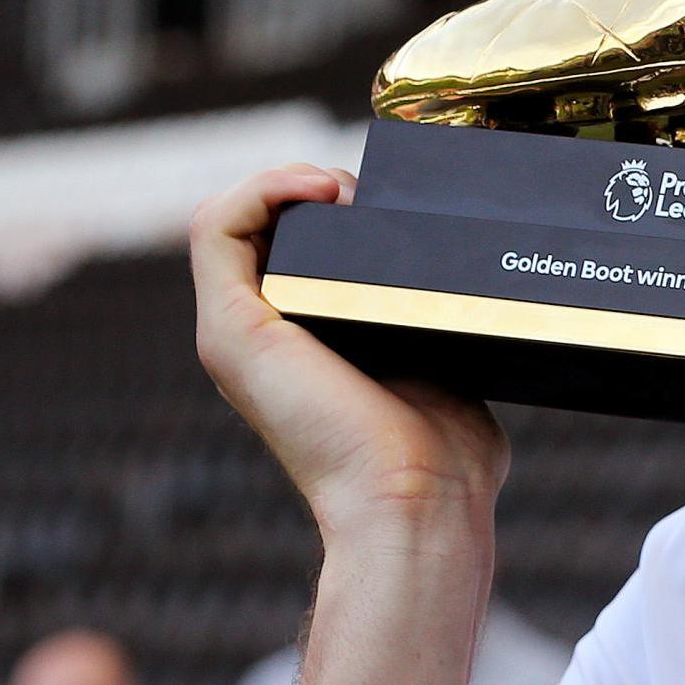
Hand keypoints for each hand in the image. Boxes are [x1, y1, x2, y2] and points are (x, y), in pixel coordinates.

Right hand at [190, 164, 506, 557]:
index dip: (334, 209)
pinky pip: (212, 227)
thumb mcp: (443, 368)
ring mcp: (238, 334)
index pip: (290, 250)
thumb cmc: (445, 458)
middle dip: (319, 190)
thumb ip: (437, 332)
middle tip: (375, 199)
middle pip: (262, 227)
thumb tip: (473, 294)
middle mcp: (261, 339)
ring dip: (289, 183)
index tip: (392, 207)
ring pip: (229, 219)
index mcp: (305, 346)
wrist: (420, 501)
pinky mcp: (231, 331)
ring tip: (347, 192)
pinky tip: (319, 189)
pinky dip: (260, 188)